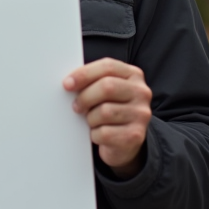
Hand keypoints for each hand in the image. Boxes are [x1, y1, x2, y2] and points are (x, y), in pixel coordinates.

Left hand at [63, 58, 151, 178]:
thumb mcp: (105, 91)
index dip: (84, 74)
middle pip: (107, 87)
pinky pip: (105, 133)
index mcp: (133, 75)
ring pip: (104, 111)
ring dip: (90, 118)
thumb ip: (93, 81)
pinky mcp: (135, 135)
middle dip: (85, 97)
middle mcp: (141, 92)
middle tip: (76, 106)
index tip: (67, 84)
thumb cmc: (110, 109)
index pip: (108, 67)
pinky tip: (98, 134)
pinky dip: (95, 135)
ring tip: (91, 121)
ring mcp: (141, 114)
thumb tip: (69, 82)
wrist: (125, 141)